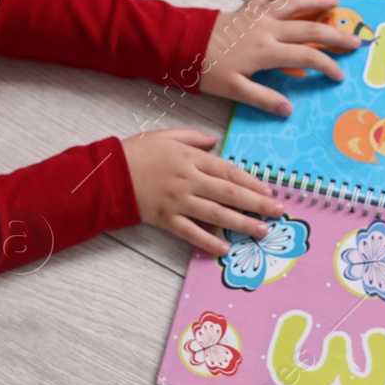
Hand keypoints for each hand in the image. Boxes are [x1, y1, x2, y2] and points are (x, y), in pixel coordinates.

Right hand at [122, 128, 284, 254]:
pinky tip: (224, 249)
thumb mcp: (165, 135)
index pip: (228, 171)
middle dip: (257, 203)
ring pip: (216, 214)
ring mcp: (177, 201)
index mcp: (191, 158)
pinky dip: (208, 242)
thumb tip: (215, 141)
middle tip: (278, 212)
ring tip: (261, 230)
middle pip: (229, 193)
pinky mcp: (165, 218)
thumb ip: (193, 137)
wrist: (107, 173)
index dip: (251, 182)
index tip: (269, 190)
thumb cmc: (136, 152)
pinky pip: (190, 232)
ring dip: (241, 223)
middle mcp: (188, 180)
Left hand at [198, 0, 362, 115]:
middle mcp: (267, 30)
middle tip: (355, 40)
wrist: (182, 43)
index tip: (339, 76)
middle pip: (309, 28)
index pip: (307, 57)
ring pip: (293, 5)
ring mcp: (257, 16)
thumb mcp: (234, 90)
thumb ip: (263, 99)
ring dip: (316, 2)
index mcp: (267, 51)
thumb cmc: (207, 69)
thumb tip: (288, 110)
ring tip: (335, 2)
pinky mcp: (245, 9)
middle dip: (335, 35)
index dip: (327, 65)